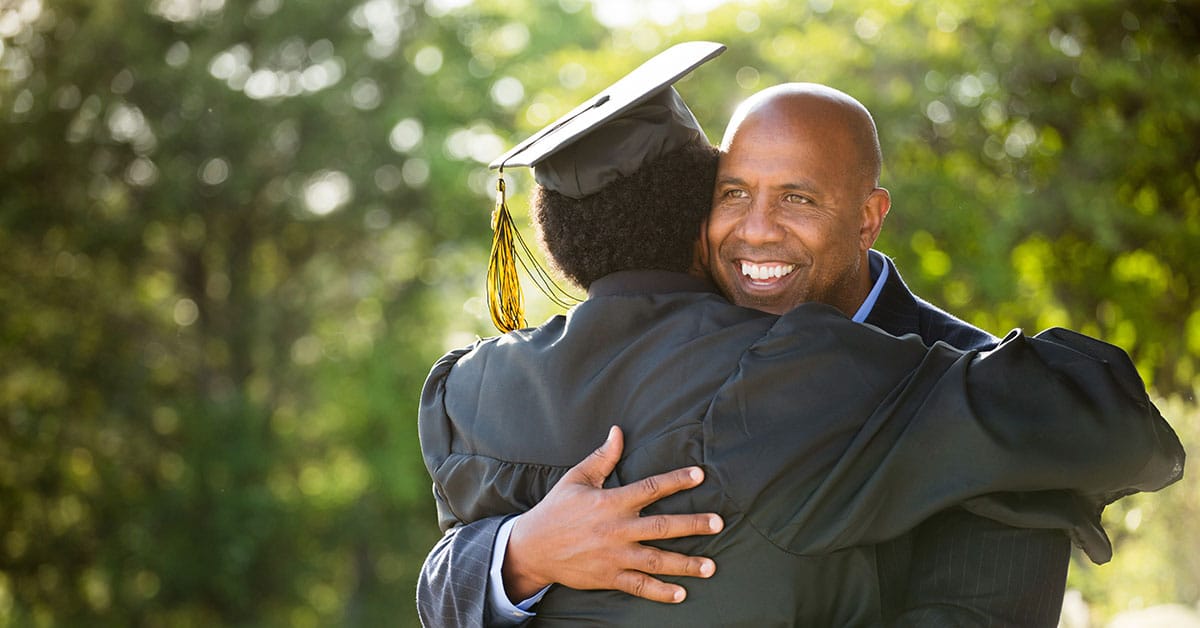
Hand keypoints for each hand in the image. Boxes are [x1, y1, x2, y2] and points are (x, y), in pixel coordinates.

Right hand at [502, 425, 722, 603]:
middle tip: (718, 523)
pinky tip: (681, 593)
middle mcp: (616, 529)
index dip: (677, 480)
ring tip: (711, 566)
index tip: (700, 475)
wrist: (532, 548)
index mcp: (611, 501)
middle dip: (693, 525)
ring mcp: (614, 555)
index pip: (651, 488)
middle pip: (662, 526)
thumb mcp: (577, 478)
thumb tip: (618, 431)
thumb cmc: (556, 509)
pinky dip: (660, 591)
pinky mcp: (608, 576)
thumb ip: (603, 457)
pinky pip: (639, 586)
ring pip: (656, 559)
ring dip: (685, 563)